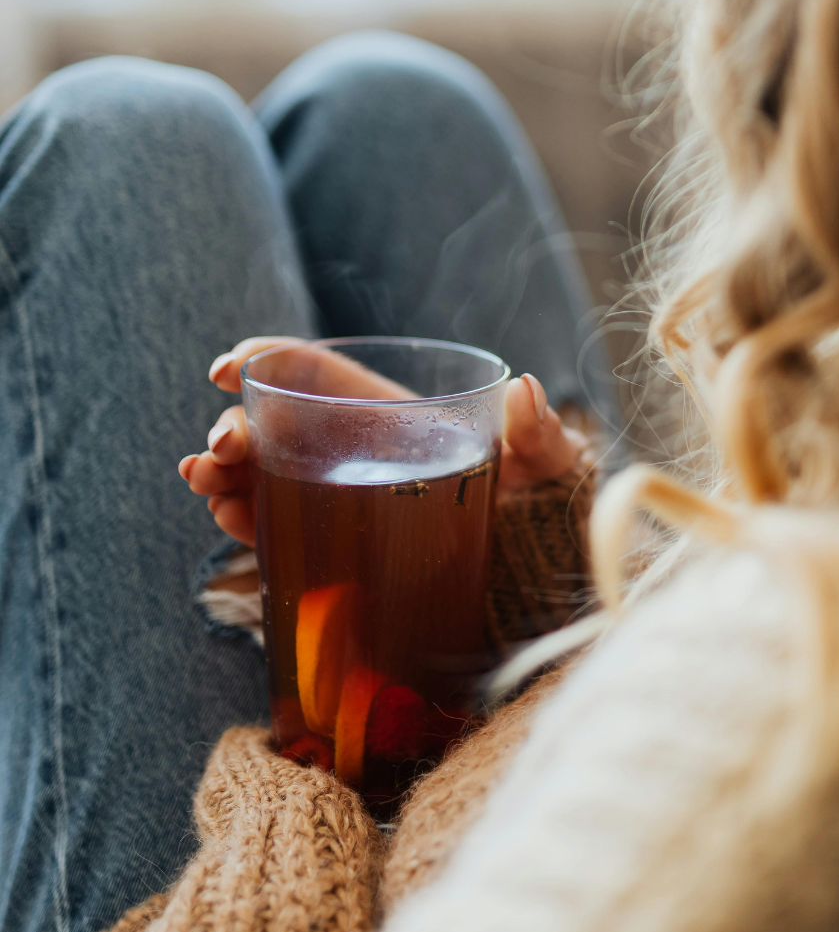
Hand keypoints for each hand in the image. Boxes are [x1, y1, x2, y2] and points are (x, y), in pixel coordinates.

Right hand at [178, 338, 587, 546]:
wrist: (544, 571)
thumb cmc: (543, 502)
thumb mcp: (544, 462)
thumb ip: (535, 430)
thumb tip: (527, 390)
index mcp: (390, 413)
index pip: (315, 374)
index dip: (267, 360)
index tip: (227, 365)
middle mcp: (353, 451)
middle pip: (275, 426)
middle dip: (234, 427)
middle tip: (220, 447)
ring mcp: (339, 499)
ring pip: (264, 476)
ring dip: (225, 473)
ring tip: (203, 479)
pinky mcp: (337, 548)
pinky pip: (279, 529)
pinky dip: (246, 521)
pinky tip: (227, 514)